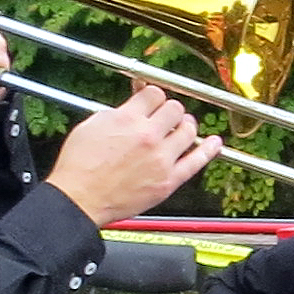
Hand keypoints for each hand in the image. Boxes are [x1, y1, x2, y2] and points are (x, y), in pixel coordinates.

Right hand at [47, 84, 221, 226]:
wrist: (79, 199)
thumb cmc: (79, 167)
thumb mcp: (92, 125)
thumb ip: (118, 112)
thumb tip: (133, 104)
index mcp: (128, 118)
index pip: (154, 94)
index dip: (153, 96)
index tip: (152, 101)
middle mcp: (149, 136)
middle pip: (174, 109)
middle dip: (169, 110)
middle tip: (165, 117)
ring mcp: (161, 159)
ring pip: (188, 130)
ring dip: (186, 125)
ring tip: (183, 127)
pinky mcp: (168, 181)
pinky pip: (196, 162)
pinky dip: (209, 150)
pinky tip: (214, 143)